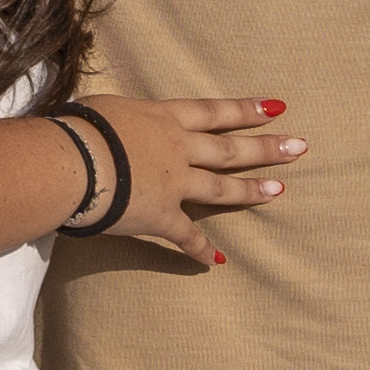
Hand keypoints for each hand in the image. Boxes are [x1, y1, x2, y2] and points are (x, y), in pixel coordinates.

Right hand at [84, 97, 310, 264]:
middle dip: (267, 148)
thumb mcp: (104, 108)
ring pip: (221, 187)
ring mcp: (173, 183)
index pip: (214, 111)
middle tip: (299, 147)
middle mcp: (177, 148)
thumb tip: (108, 120)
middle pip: (230, 148)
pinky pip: (186, 236)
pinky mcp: (160, 216)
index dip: (245, 110)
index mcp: (163, 117)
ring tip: (279, 190)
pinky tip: (215, 261)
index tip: (276, 107)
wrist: (70, 162)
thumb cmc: (78, 127)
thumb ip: (119, 117)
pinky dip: (199, 250)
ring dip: (251, 190)